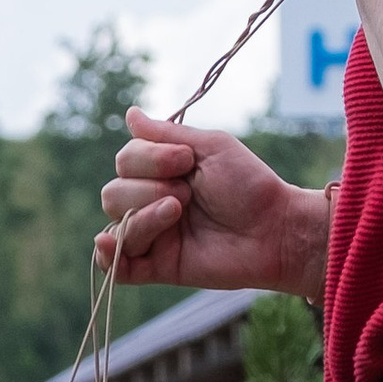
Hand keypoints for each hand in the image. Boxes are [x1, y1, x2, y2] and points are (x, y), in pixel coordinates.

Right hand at [94, 113, 329, 297]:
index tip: (185, 161)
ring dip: (143, 215)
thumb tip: (130, 113)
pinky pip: (118, 268)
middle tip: (186, 194)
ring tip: (179, 212)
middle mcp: (152, 203)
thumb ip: (166, 134)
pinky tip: (109, 243)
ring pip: (116, 224)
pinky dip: (107, 256)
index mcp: (162, 173)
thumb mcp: (210, 147)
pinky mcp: (159, 267)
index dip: (148, 159)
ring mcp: (155, 236)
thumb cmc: (250, 185)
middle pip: (113, 193)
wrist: (275, 229)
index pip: (125, 161)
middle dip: (146, 188)